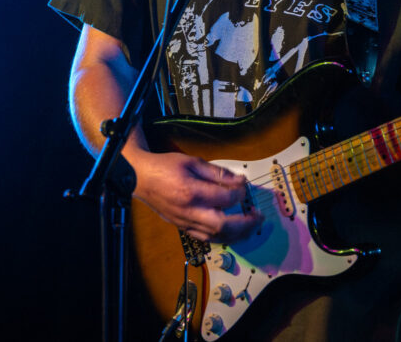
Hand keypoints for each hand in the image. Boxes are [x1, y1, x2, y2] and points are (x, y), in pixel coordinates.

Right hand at [127, 149, 261, 241]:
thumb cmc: (165, 168)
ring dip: (238, 234)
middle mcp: (189, 211)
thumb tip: (238, 180)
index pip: (225, 198)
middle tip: (258, 216)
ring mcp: (185, 222)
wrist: (141, 179)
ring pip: (216, 237)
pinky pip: (205, 238)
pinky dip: (222, 237)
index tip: (245, 186)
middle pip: (223, 225)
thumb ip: (217, 172)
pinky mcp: (182, 227)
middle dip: (246, 223)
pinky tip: (233, 231)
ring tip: (251, 226)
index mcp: (191, 192)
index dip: (240, 192)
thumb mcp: (192, 161)